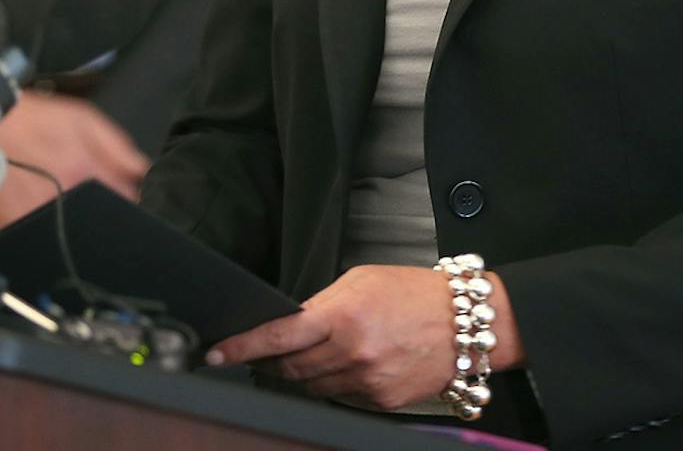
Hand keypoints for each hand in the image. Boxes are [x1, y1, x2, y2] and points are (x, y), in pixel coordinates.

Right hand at [0, 89, 149, 229]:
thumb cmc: (32, 119)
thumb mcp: (83, 119)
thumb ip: (118, 147)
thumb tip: (144, 171)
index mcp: (85, 174)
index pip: (127, 202)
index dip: (132, 198)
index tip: (128, 194)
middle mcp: (64, 201)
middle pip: (100, 223)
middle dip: (106, 215)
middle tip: (98, 200)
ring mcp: (37, 218)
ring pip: (72, 235)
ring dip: (77, 224)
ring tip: (67, 205)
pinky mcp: (12, 229)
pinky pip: (39, 239)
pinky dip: (46, 231)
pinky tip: (42, 213)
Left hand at [207, 264, 521, 410]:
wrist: (465, 324)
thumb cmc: (415, 294)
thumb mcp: (362, 281)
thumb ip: (322, 305)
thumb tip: (290, 326)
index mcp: (343, 316)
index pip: (278, 336)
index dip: (242, 347)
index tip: (217, 353)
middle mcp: (352, 352)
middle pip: (290, 367)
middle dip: (277, 359)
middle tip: (278, 348)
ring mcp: (365, 382)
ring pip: (313, 385)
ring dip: (309, 371)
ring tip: (333, 349)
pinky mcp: (380, 402)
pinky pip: (342, 396)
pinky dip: (340, 381)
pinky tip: (360, 362)